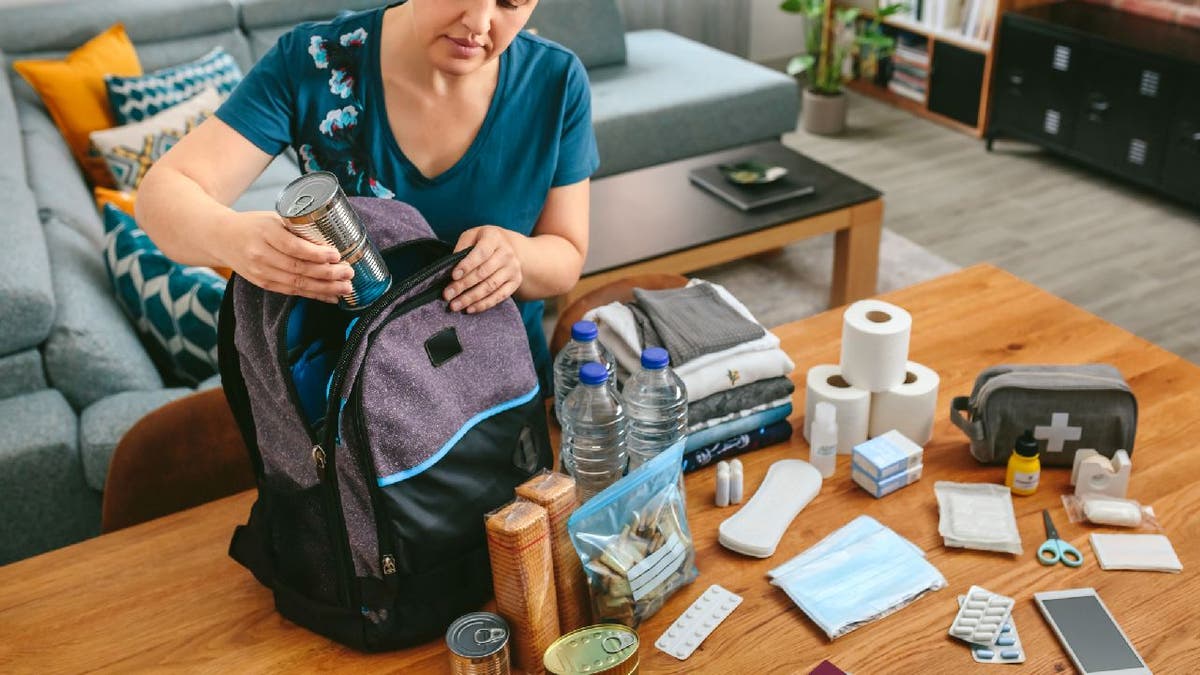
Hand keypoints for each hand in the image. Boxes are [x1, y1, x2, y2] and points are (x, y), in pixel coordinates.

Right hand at [218, 211, 353, 302]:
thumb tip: (333, 237)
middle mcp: (261, 254)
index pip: (293, 247)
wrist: (220, 238)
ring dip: (325, 288)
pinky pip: (291, 292)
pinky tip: (331, 296)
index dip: (316, 254)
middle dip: (327, 274)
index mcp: (265, 233)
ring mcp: (260, 272)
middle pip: (298, 268)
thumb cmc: (253, 225)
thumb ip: (297, 228)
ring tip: (346, 288)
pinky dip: (313, 295)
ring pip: (297, 284)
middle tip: (349, 273)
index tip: (336, 254)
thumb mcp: (273, 218)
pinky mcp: (263, 283)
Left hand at [445, 225, 523, 313]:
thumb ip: (461, 248)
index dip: (467, 265)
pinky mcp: (515, 282)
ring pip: (490, 286)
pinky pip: (499, 296)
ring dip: (471, 298)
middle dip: (463, 285)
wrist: (509, 246)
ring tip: (455, 305)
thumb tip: (450, 267)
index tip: (453, 276)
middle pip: (484, 272)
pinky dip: (484, 304)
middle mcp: (507, 253)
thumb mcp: (472, 236)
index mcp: (494, 237)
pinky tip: (470, 308)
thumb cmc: (483, 241)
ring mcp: (513, 268)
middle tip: (447, 295)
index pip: (481, 253)